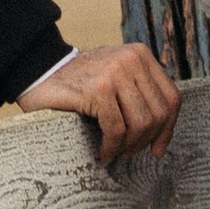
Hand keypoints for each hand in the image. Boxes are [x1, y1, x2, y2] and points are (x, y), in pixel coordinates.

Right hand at [17, 42, 181, 164]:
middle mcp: (131, 60)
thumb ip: (139, 91)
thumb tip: (163, 130)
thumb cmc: (78, 83)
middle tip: (129, 152)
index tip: (158, 149)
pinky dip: (111, 147)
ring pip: (140, 123)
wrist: (38, 72)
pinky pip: (117, 129)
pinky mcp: (99, 89)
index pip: (172, 97)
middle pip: (158, 113)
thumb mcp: (116, 77)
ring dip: (128, 146)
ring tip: (115, 152)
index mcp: (141, 55)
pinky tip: (103, 153)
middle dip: (145, 140)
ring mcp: (115, 73)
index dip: (168, 128)